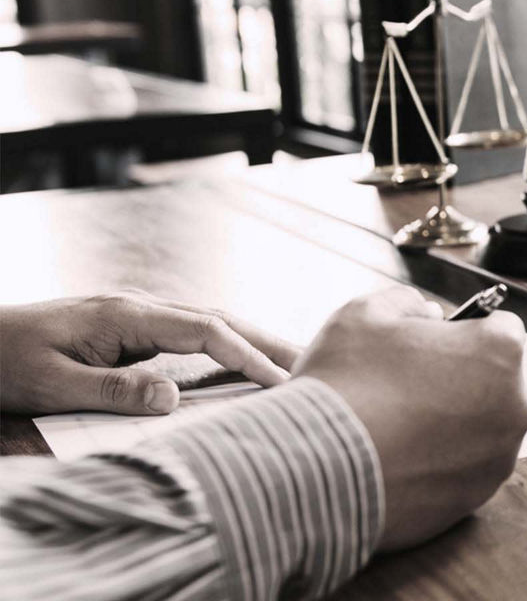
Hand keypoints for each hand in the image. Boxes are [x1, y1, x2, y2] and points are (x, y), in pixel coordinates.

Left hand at [0, 290, 295, 414]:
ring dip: (254, 342)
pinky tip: (245, 364)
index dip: (248, 356)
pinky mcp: (133, 329)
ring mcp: (137, 315)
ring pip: (211, 323)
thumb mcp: (53, 384)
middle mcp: (139, 308)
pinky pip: (194, 334)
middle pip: (221, 318)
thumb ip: (114, 391)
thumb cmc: (7, 362)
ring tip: (295, 365)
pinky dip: (228, 346)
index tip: (281, 382)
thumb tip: (174, 398)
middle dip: (269, 342)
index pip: (205, 330)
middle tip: (316, 363)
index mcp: (125, 315)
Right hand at [291, 286, 526, 550]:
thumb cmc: (344, 382)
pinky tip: (396, 459)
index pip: (500, 328)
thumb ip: (408, 302)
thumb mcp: (366, 313)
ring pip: (481, 429)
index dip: (464, 330)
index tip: (433, 343)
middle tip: (407, 385)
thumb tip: (428, 314)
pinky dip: (438, 463)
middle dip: (461, 378)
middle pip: (494, 381)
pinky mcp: (475, 499)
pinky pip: (461, 470)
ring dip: (451, 423)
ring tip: (396, 426)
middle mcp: (515, 406)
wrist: (315, 471)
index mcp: (500, 352)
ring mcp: (498, 458)